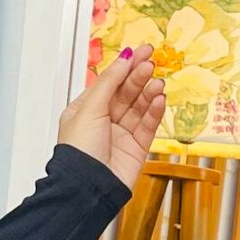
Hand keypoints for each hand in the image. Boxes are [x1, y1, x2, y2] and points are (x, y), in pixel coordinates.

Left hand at [57, 44, 165, 192]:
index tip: (142, 51)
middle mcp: (103, 120)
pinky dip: (154, 111)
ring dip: (149, 93)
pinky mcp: (136, 148)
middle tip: (151, 64)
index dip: (125, 66)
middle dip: (138, 77)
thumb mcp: (90, 109)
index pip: (109, 82)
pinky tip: (159, 99)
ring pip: (139, 107)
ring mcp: (120, 134)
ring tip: (157, 83)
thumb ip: (109, 83)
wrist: (89, 188)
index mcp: (85, 110)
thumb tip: (123, 58)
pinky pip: (148, 125)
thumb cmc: (79, 152)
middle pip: (126, 92)